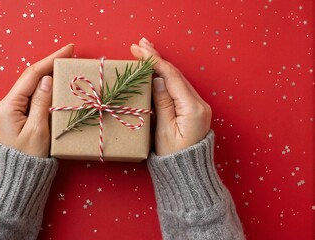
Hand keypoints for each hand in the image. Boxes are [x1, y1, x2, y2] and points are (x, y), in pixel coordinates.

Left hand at [0, 44, 74, 156]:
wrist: (18, 177)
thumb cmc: (29, 158)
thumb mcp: (38, 130)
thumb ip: (42, 102)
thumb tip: (47, 79)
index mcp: (9, 105)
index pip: (32, 75)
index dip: (50, 60)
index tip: (68, 50)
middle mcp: (7, 103)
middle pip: (30, 77)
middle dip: (49, 63)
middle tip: (70, 54)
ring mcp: (12, 108)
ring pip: (32, 85)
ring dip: (48, 73)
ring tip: (65, 64)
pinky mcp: (19, 115)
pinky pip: (33, 95)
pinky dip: (46, 86)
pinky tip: (56, 82)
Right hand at [130, 38, 210, 155]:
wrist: (188, 173)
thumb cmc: (173, 158)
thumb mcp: (163, 132)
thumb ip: (162, 104)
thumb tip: (158, 80)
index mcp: (193, 108)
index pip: (172, 77)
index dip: (155, 61)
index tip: (140, 50)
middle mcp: (199, 103)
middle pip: (176, 74)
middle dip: (157, 58)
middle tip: (140, 44)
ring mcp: (198, 105)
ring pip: (177, 79)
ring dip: (161, 65)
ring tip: (146, 51)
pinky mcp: (193, 109)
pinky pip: (178, 88)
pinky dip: (166, 76)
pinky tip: (156, 70)